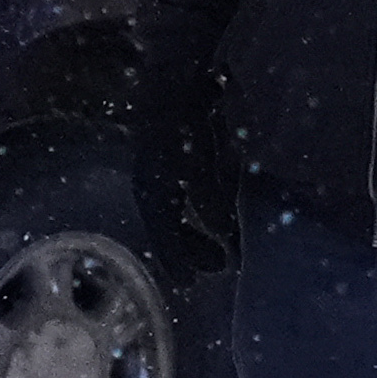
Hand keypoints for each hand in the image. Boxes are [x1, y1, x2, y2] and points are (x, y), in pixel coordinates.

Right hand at [134, 132, 238, 272]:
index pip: (165, 239)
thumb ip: (209, 200)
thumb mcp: (199, 169)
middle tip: (217, 268)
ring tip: (220, 253)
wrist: (173, 94)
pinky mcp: (174, 166)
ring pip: (177, 218)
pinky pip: (184, 203)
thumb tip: (223, 230)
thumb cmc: (183, 132)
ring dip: (196, 237)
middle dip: (191, 252)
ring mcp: (161, 179)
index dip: (177, 262)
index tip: (189, 283)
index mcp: (154, 198)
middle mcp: (153, 192)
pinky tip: (218, 221)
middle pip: (170, 232)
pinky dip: (201, 217)